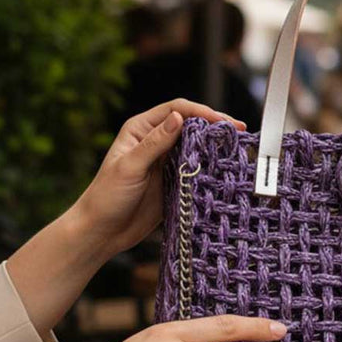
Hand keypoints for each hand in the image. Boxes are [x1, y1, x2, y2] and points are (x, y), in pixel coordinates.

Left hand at [73, 99, 244, 257]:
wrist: (102, 232)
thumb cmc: (106, 197)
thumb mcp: (129, 167)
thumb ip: (155, 143)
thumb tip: (179, 117)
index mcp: (141, 129)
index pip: (176, 110)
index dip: (201, 112)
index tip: (221, 122)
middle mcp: (156, 140)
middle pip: (191, 124)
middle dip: (215, 125)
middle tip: (239, 130)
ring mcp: (166, 160)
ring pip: (197, 144)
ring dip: (216, 143)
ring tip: (237, 144)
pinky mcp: (175, 179)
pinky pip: (197, 166)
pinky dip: (212, 163)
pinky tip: (225, 164)